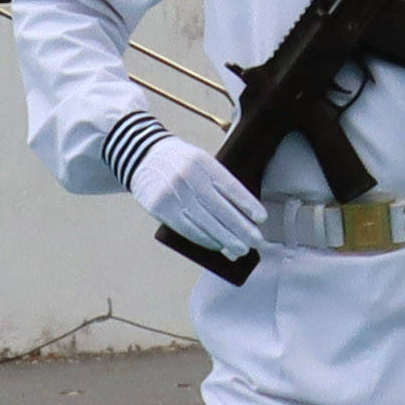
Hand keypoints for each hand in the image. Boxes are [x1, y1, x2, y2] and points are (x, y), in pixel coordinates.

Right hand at [135, 136, 270, 273]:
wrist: (143, 156)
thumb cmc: (180, 161)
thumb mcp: (201, 160)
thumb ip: (218, 181)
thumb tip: (242, 213)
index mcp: (203, 162)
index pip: (230, 185)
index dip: (247, 203)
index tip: (261, 218)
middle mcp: (188, 177)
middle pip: (220, 208)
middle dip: (241, 227)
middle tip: (257, 241)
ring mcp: (173, 193)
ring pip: (204, 222)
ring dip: (225, 238)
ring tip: (241, 249)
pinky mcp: (160, 208)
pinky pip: (187, 228)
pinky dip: (204, 239)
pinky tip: (217, 244)